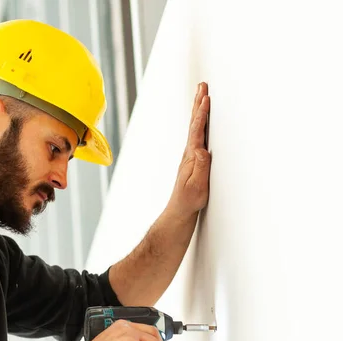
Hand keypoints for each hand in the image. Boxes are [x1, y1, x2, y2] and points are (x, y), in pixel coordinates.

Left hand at [167, 82, 211, 218]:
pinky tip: (202, 119)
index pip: (197, 131)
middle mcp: (190, 152)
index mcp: (191, 156)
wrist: (180, 209)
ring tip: (202, 94)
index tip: (206, 97)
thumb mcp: (197, 185)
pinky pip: (198, 134)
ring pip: (196, 127)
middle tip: (202, 85)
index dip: (202, 114)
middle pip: (194, 123)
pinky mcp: (194, 158)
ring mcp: (191, 154)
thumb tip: (201, 150)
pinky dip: (200, 122)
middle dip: (198, 103)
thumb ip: (200, 168)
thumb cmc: (190, 199)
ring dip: (198, 110)